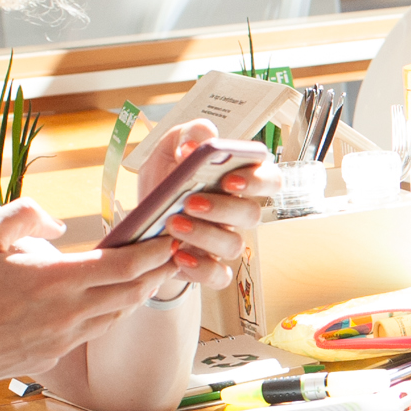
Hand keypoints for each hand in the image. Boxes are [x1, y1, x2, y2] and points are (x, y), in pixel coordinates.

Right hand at [0, 201, 175, 387]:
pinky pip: (92, 333)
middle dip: (158, 273)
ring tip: (148, 276)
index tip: (170, 239)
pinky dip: (108, 314)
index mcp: (56, 280)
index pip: (125, 266)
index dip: (154, 252)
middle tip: (173, 256)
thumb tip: (58, 227)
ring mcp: (63, 340)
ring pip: (117, 316)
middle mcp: (68, 314)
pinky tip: (106, 303)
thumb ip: (24, 216)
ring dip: (137, 296)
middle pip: (133, 293)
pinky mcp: (53, 357)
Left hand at [134, 120, 282, 300]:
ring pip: (234, 245)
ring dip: (205, 235)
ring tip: (173, 224)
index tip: (230, 178)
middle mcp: (236, 212)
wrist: (141, 220)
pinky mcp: (209, 267)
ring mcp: (224, 241)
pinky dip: (202, 268)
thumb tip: (197, 143)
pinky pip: (219, 276)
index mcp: (238, 180)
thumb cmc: (164, 182)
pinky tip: (179, 256)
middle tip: (190, 201)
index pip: (269, 179)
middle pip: (252, 214)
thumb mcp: (168, 149)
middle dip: (223, 208)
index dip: (257, 180)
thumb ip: (187, 134)